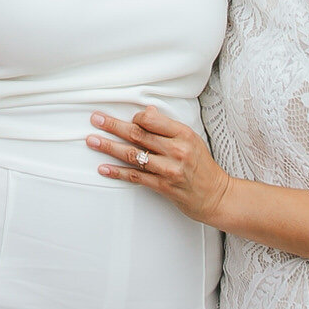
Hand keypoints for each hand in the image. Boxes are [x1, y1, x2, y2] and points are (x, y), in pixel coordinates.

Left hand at [88, 106, 233, 224]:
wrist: (216, 196)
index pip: (151, 120)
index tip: (124, 117)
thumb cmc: (202, 166)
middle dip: (113, 126)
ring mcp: (168, 170)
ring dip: (109, 147)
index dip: (134, 117)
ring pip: (133, 155)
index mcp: (183, 134)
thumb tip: (146, 112)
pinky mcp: (163, 187)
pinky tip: (104, 168)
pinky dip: (117, 172)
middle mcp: (176, 150)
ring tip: (92, 141)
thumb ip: (167, 127)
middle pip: (137, 135)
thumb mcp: (191, 139)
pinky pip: (136, 177)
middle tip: (95, 119)